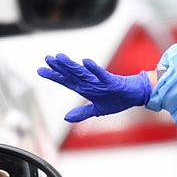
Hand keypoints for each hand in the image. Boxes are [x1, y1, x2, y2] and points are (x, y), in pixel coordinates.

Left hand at [37, 53, 151, 122]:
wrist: (136, 95)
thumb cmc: (118, 99)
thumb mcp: (97, 110)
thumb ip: (82, 112)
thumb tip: (66, 117)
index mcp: (87, 88)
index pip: (67, 81)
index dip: (54, 76)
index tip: (41, 70)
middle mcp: (91, 83)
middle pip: (72, 74)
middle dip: (59, 67)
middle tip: (47, 58)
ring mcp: (100, 81)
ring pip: (83, 72)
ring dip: (71, 65)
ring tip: (60, 58)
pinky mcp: (112, 81)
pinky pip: (101, 74)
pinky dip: (94, 68)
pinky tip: (86, 62)